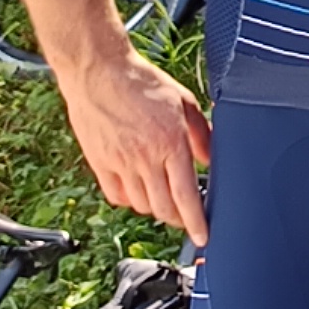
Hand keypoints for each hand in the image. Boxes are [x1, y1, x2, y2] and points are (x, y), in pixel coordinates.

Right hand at [58, 48, 210, 242]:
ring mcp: (119, 162)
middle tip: (187, 218)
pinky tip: (138, 191)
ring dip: (156, 209)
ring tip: (165, 200)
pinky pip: (116, 196)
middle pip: (164, 208)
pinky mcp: (99, 162)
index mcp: (170, 143)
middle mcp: (144, 157)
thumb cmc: (142, 83)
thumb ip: (201, 134)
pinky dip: (130, 200)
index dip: (196, 222)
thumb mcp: (184, 102)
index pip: (186, 195)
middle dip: (179, 220)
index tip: (203, 237)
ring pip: (141, 205)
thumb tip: (210, 159)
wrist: (98, 71)